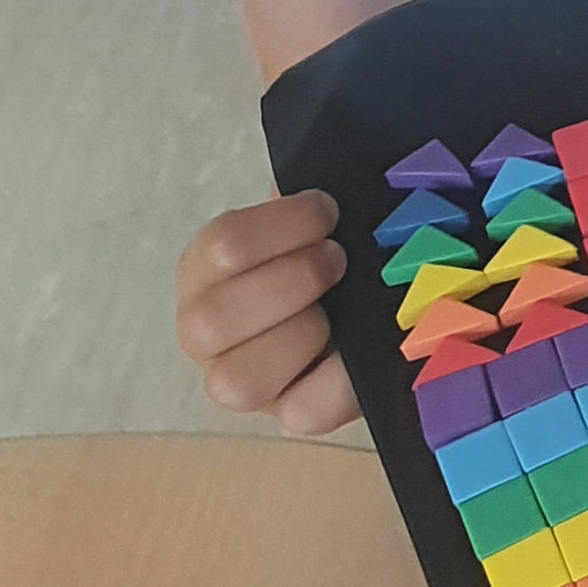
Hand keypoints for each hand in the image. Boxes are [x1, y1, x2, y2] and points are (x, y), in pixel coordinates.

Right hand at [175, 192, 357, 435]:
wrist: (380, 296)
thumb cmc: (339, 247)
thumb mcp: (320, 216)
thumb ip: (309, 200)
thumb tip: (327, 171)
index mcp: (207, 272)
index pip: (219, 248)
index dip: (279, 226)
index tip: (328, 211)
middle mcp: (209, 335)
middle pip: (208, 322)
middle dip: (288, 281)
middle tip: (337, 259)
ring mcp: (244, 383)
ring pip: (236, 380)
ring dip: (301, 333)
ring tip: (345, 304)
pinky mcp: (291, 414)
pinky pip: (301, 412)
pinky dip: (336, 380)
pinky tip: (362, 349)